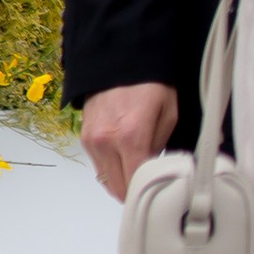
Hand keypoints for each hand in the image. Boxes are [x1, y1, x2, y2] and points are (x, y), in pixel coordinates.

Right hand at [82, 82, 177, 202]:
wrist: (119, 60)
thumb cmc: (150, 83)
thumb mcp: (169, 113)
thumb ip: (162, 148)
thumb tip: (157, 172)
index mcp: (131, 137)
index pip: (135, 184)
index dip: (147, 193)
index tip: (158, 192)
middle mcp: (107, 143)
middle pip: (118, 188)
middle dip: (135, 191)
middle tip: (151, 185)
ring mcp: (92, 141)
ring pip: (106, 180)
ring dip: (122, 181)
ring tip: (139, 169)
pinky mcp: (84, 138)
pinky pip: (98, 165)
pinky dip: (112, 169)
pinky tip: (126, 157)